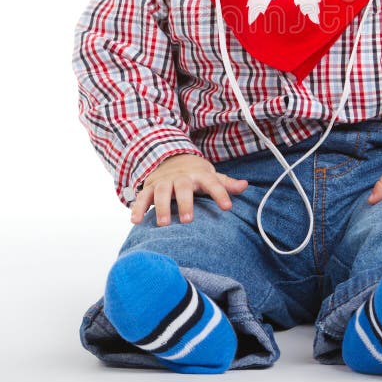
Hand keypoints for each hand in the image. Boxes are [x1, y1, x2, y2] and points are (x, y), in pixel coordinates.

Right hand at [130, 154, 247, 225]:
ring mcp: (164, 181)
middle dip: (185, 202)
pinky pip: (142, 197)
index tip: (227, 207)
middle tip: (188, 220)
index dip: (220, 193)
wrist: (170, 158)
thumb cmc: (195, 173)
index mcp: (200, 174)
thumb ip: (226, 184)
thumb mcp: (211, 175)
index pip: (212, 183)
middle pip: (183, 187)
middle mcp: (181, 177)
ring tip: (163, 224)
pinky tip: (136, 221)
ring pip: (161, 191)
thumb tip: (245, 185)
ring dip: (161, 207)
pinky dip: (138, 208)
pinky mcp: (150, 187)